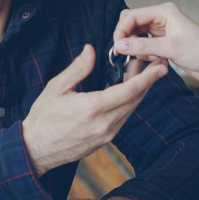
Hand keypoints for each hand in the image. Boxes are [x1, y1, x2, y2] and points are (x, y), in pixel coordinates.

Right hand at [22, 45, 168, 174]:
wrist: (37, 149)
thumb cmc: (44, 117)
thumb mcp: (56, 87)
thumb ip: (78, 69)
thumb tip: (91, 50)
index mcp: (93, 108)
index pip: (129, 91)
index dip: (147, 78)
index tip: (161, 67)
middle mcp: (105, 124)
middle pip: (135, 100)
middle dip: (148, 82)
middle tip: (157, 65)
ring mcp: (107, 135)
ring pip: (131, 110)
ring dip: (139, 93)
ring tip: (143, 75)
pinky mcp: (105, 141)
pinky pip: (123, 118)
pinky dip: (129, 104)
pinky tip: (128, 92)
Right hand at [112, 3, 198, 85]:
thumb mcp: (170, 48)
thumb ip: (142, 45)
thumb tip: (118, 45)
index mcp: (164, 11)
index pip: (132, 16)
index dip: (121, 30)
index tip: (117, 46)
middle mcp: (161, 18)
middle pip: (132, 23)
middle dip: (127, 38)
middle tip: (126, 53)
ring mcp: (162, 30)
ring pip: (137, 35)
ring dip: (137, 48)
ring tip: (149, 58)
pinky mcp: (163, 42)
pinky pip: (145, 45)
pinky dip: (145, 53)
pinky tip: (156, 60)